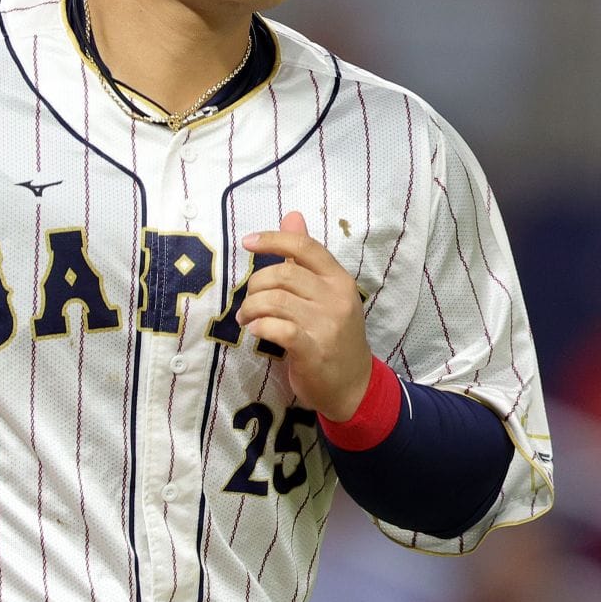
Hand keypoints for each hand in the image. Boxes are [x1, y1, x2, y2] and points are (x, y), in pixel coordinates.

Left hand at [238, 211, 372, 421]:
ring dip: (251, 308)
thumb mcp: (325, 293)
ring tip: (247, 318)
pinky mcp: (313, 351)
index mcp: (339, 280)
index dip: (273, 240)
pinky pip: (278, 329)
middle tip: (248, 300)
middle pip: (284, 274)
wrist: (353, 386)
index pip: (305, 247)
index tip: (247, 242)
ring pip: (275, 301)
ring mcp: (326, 325)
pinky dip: (260, 327)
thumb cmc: (333, 336)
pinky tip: (255, 331)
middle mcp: (336, 298)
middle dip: (255, 285)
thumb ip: (306, 257)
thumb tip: (292, 216)